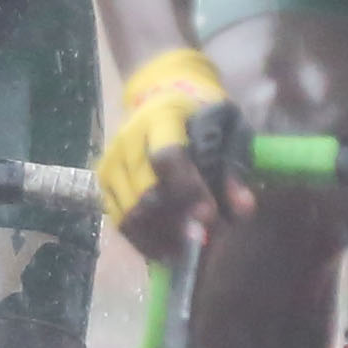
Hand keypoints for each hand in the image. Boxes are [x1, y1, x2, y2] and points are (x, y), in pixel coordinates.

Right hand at [100, 45, 235, 250]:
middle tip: (204, 243)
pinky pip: (120, 221)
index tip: (209, 218)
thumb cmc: (202, 115)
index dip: (188, 191)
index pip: (167, 157)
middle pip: (146, 193)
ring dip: (160, 238)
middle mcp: (128, 139)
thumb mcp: (229, 129)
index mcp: (161, 117)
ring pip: (130, 213)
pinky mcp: (103, 180)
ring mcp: (112, 161)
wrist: (163, 95)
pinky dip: (143, 241)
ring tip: (188, 252)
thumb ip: (235, 168)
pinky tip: (167, 250)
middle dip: (176, 224)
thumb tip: (243, 211)